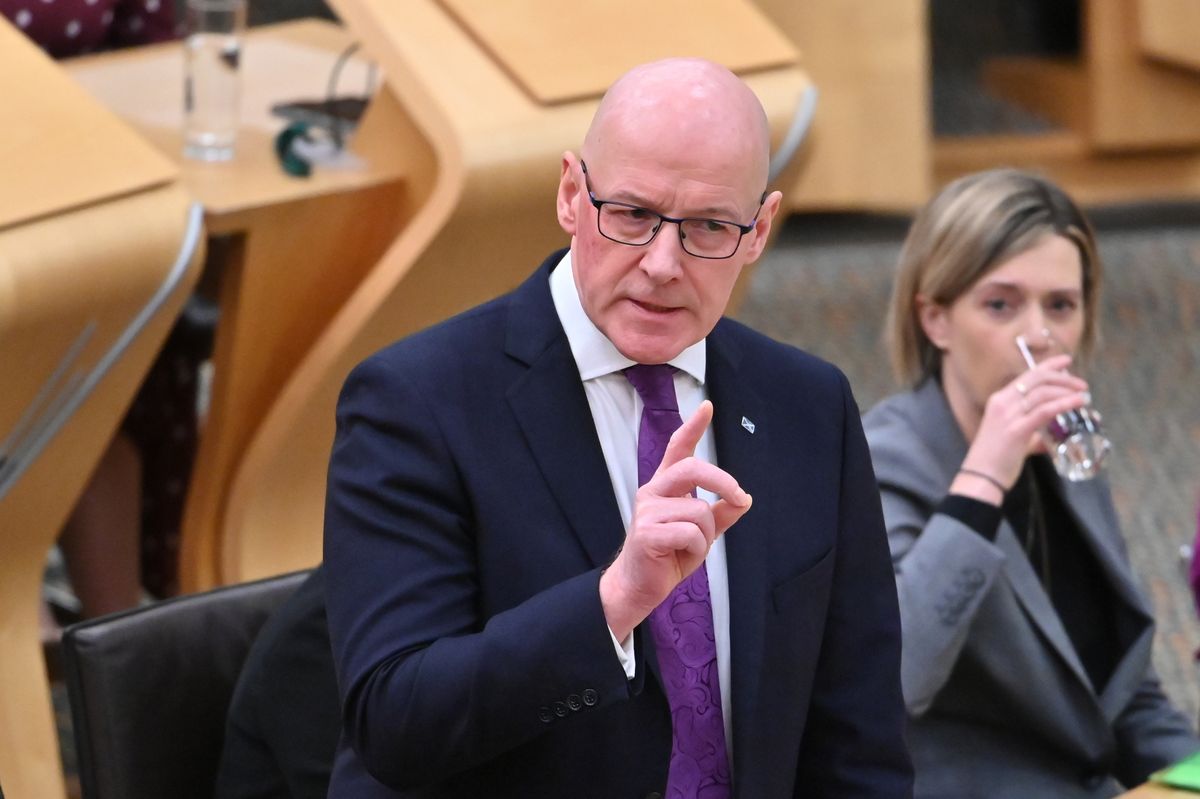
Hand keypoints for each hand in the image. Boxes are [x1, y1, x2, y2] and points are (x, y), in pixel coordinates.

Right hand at [599, 400, 751, 640]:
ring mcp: (647, 510)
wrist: (639, 587)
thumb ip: (721, 514)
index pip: (678, 449)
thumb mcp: (701, 533)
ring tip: (689, 550)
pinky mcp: (647, 532)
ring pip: (699, 511)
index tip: (707, 406)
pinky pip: (691, 534)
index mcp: (665, 487)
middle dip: (723, 481)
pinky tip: (681, 558)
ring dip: (706, 537)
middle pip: (693, 468)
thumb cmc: (668, 556)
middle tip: (740, 497)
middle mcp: (653, 491)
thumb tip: (744, 498)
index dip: (693, 427)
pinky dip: (697, 551)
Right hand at [955, 354, 1087, 501]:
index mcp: (999, 400)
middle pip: (1036, 379)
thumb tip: (1047, 439)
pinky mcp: (1017, 430)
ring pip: (1042, 393)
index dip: (1048, 366)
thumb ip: (1030, 434)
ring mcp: (1008, 415)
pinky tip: (1077, 402)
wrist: (981, 477)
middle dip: (1062, 377)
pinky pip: (1044, 411)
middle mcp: (1002, 403)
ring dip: (1066, 390)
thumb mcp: (1012, 437)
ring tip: (1083, 394)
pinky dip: (1064, 404)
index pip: (1027, 376)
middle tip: (1081, 383)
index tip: (1066, 362)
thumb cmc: (994, 459)